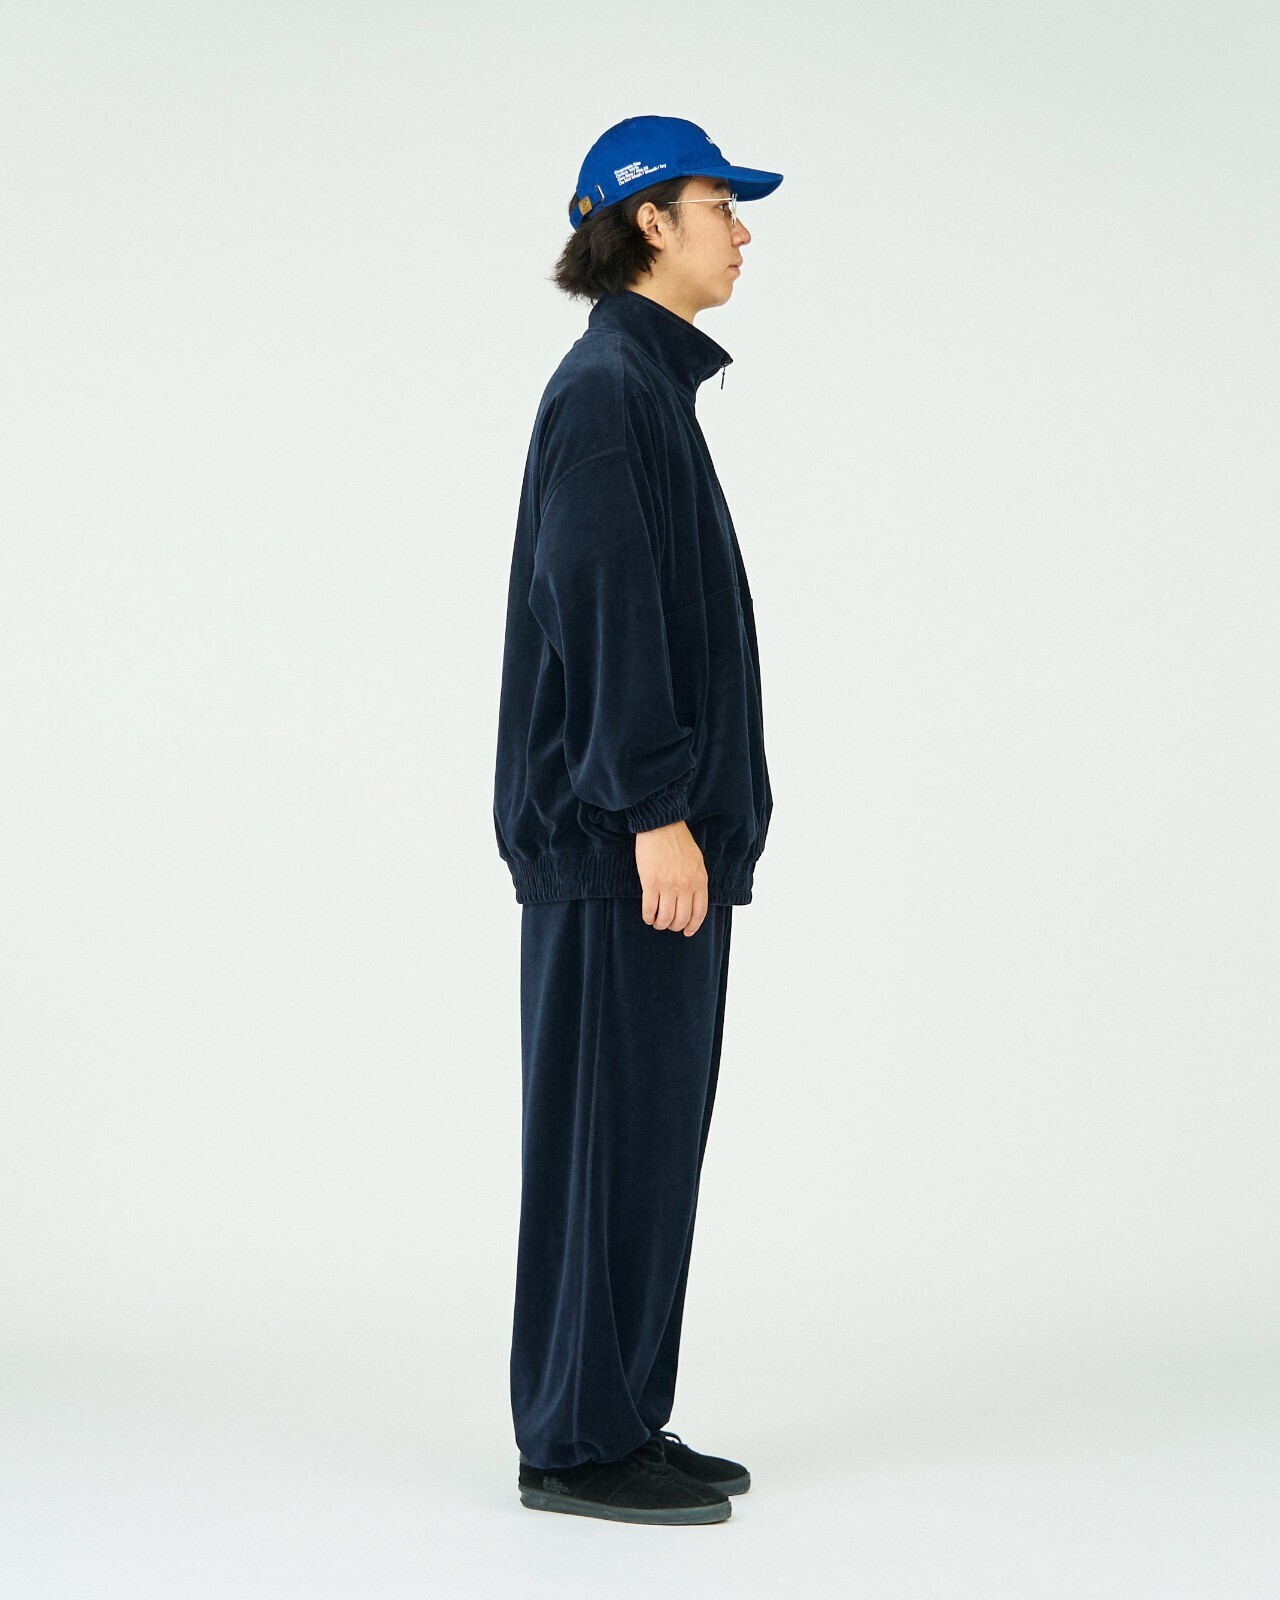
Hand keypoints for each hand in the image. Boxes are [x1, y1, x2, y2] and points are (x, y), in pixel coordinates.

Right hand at [634, 820, 708, 936]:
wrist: (661, 825)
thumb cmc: (679, 841)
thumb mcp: (697, 861)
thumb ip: (697, 881)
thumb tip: (693, 899)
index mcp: (700, 880)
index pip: (699, 912)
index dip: (693, 926)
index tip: (687, 931)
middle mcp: (686, 886)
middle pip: (682, 918)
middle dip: (674, 926)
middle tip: (669, 925)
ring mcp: (668, 885)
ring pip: (665, 917)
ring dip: (660, 924)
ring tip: (656, 922)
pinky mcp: (651, 883)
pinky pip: (649, 908)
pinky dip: (648, 916)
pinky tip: (647, 916)